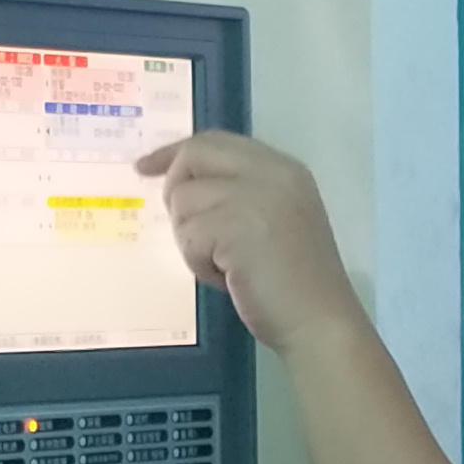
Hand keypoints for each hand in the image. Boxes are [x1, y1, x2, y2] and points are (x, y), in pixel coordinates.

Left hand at [143, 131, 364, 354]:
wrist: (319, 322)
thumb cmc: (294, 285)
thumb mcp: (273, 221)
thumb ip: (238, 194)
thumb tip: (179, 187)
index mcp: (283, 169)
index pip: (215, 141)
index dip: (175, 153)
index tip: (145, 168)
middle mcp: (272, 173)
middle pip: (194, 156)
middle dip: (177, 193)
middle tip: (191, 232)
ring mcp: (256, 196)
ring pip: (184, 199)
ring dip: (193, 239)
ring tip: (227, 265)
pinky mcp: (236, 226)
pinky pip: (189, 235)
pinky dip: (199, 263)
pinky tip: (228, 277)